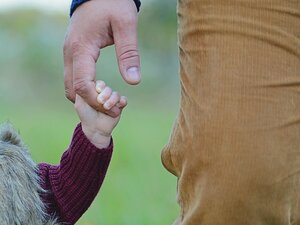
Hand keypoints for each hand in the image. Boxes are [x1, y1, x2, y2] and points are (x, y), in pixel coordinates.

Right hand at [64, 0, 139, 116]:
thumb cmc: (113, 4)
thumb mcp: (125, 25)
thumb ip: (129, 53)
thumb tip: (133, 81)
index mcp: (81, 48)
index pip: (82, 85)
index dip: (97, 101)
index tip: (114, 108)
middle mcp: (70, 54)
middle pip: (73, 90)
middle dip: (91, 104)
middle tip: (112, 108)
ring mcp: (68, 54)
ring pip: (70, 86)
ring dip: (86, 98)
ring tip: (107, 101)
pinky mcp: (73, 54)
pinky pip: (73, 78)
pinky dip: (84, 89)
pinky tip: (101, 91)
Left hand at [75, 80, 126, 148]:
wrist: (95, 129)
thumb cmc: (86, 115)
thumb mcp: (80, 102)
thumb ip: (82, 90)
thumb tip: (89, 80)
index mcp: (95, 92)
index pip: (100, 83)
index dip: (100, 86)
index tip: (98, 90)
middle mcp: (104, 95)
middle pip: (108, 88)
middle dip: (105, 94)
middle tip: (100, 101)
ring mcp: (112, 100)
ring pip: (116, 94)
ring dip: (112, 100)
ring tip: (106, 107)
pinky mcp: (119, 106)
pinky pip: (123, 100)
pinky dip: (122, 102)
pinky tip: (118, 105)